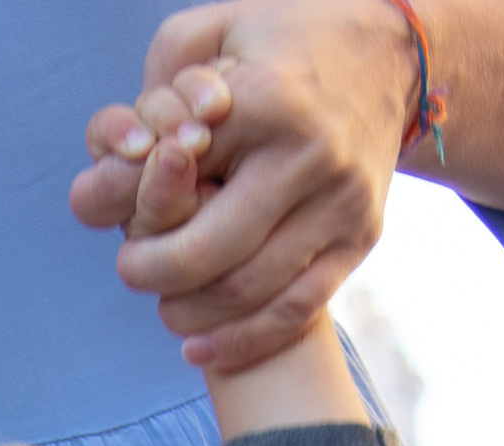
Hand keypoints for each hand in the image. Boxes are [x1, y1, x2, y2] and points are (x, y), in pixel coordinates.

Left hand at [71, 0, 417, 371]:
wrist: (389, 53)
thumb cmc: (275, 46)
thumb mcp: (207, 36)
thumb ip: (153, 96)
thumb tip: (117, 164)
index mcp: (264, 101)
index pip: (174, 177)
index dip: (132, 205)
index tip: (114, 216)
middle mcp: (308, 157)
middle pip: (208, 252)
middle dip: (153, 272)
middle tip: (131, 268)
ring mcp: (340, 203)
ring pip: (249, 291)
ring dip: (192, 313)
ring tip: (167, 306)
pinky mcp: (361, 236)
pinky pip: (297, 309)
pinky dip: (244, 341)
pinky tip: (202, 350)